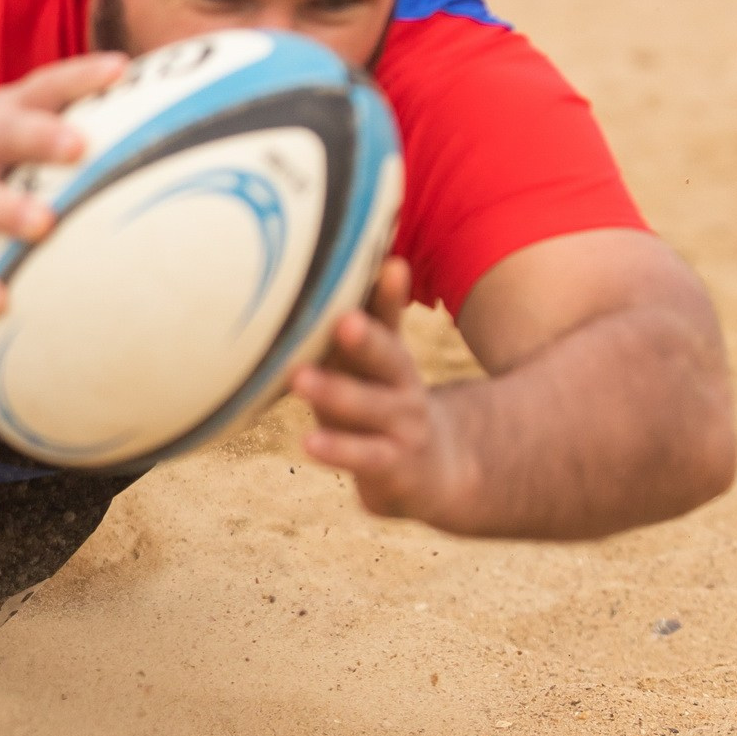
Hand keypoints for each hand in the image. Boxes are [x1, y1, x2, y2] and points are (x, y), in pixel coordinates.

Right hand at [0, 52, 127, 312]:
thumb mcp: (18, 131)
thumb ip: (76, 125)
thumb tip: (175, 126)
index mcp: (6, 112)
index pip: (46, 86)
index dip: (81, 76)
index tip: (121, 70)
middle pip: (8, 132)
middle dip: (42, 136)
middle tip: (79, 146)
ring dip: (8, 209)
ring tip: (42, 225)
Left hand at [292, 258, 479, 523]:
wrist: (437, 471)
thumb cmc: (380, 406)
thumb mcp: (372, 368)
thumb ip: (358, 326)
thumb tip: (327, 270)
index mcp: (391, 357)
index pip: (389, 320)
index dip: (388, 295)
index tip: (390, 265)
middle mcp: (403, 387)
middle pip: (388, 358)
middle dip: (366, 339)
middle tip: (344, 321)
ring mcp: (402, 428)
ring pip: (371, 407)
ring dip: (336, 393)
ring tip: (299, 379)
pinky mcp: (394, 467)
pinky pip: (364, 457)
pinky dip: (338, 450)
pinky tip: (308, 443)